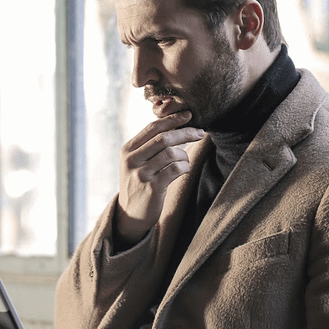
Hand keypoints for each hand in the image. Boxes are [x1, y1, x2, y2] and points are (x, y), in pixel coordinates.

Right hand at [115, 111, 203, 246]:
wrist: (130, 214)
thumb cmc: (139, 183)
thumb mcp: (136, 162)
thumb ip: (149, 146)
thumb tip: (175, 125)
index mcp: (128, 149)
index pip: (152, 128)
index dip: (172, 119)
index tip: (188, 115)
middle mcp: (132, 160)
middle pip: (164, 138)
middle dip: (185, 132)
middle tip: (200, 133)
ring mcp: (141, 174)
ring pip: (171, 153)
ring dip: (185, 155)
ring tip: (185, 160)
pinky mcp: (152, 188)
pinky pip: (176, 170)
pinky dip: (185, 167)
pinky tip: (184, 170)